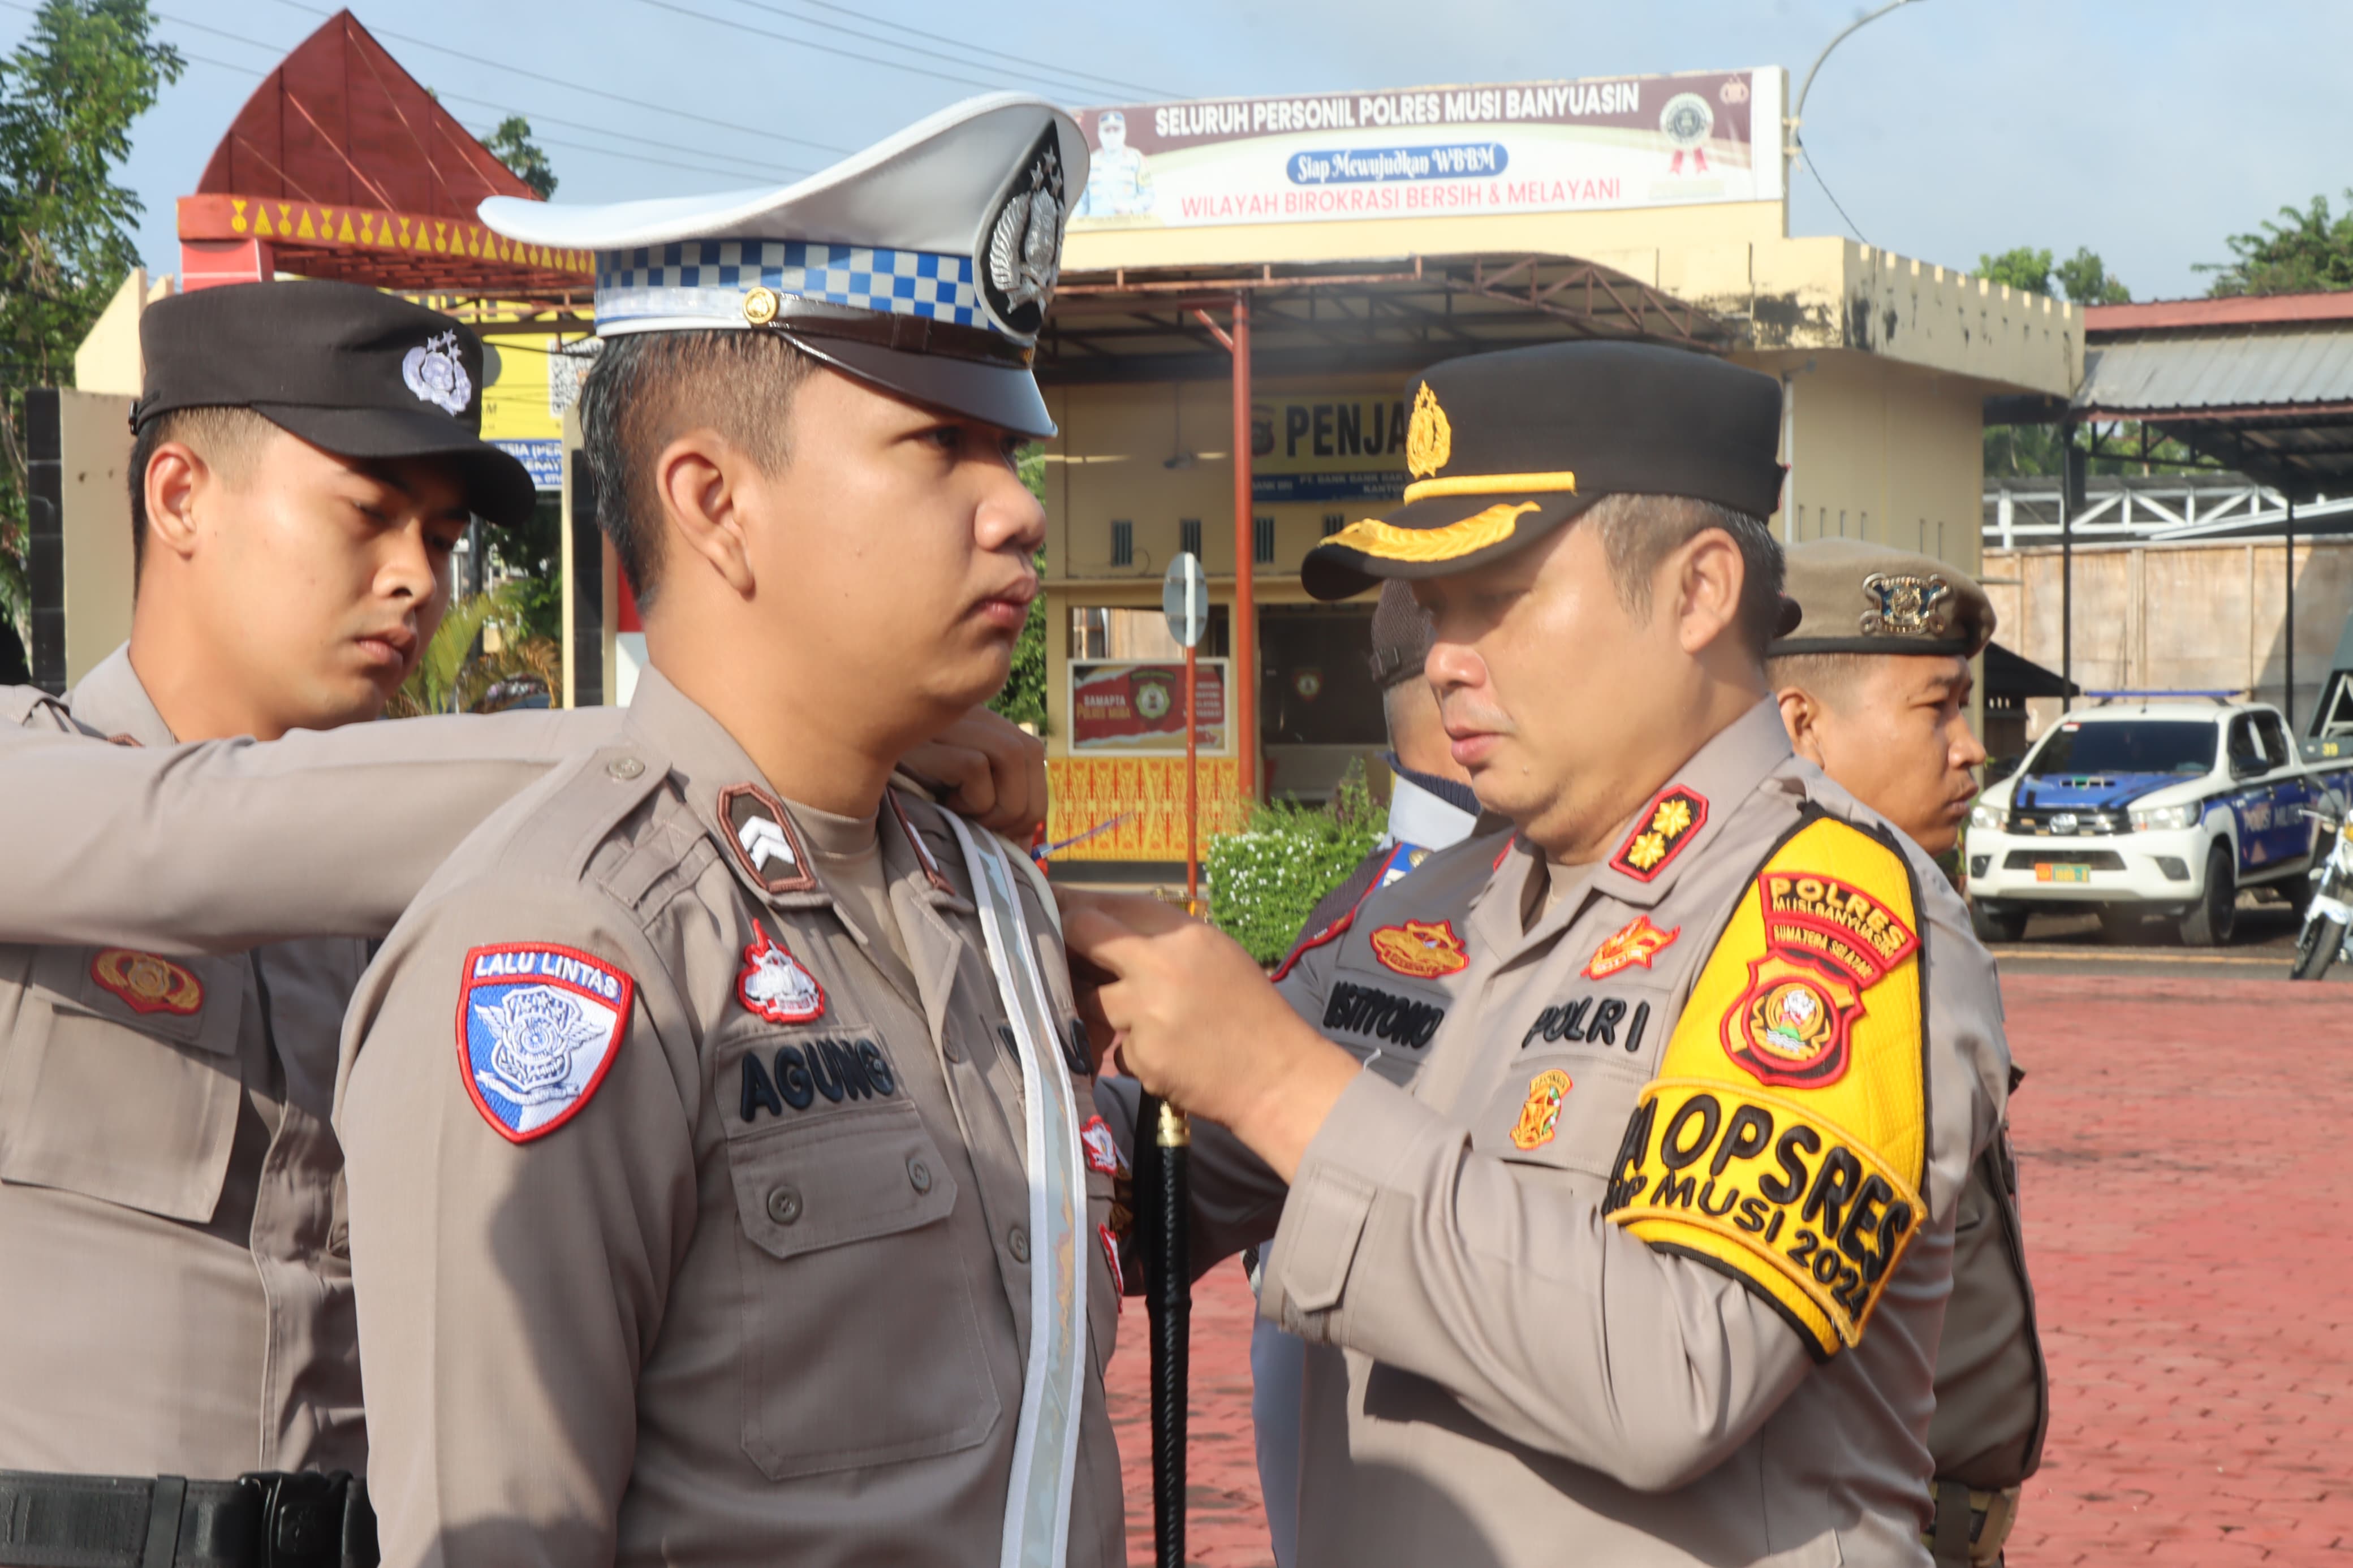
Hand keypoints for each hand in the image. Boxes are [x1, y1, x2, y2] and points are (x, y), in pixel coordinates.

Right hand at [899, 707, 1047, 838]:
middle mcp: (964, 713)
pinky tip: (942, 805)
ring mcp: (945, 721)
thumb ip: (986, 801)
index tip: (1010, 835)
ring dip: (995, 803)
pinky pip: (975, 768)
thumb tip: (1025, 842)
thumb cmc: (901, 796)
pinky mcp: (926, 736)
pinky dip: (969, 798)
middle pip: (1029, 753)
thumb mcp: (948, 795)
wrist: (844, 776)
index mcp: (975, 722)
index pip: (1032, 752)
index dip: (1031, 800)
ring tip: (961, 816)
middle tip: (987, 833)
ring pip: (1011, 756)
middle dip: (1020, 807)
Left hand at [1058, 889, 1358, 1181]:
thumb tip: (1105, 928)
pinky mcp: (1141, 1056)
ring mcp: (1147, 1013)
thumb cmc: (1250, 1013)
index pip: (1113, 904)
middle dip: (1070, 941)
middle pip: (1085, 934)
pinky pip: (1117, 1048)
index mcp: (1185, 935)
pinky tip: (1169, 1055)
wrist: (1277, 1076)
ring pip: (1096, 1001)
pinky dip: (1135, 1052)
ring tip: (1154, 1022)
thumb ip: (1164, 939)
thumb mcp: (1217, 956)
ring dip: (1109, 1011)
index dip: (1081, 907)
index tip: (1063, 911)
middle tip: (1064, 951)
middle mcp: (1161, 965)